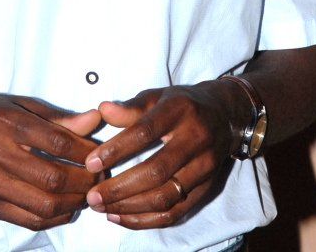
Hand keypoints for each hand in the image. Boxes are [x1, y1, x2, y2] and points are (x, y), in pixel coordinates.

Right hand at [0, 92, 101, 230]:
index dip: (86, 152)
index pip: (58, 142)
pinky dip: (54, 218)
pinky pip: (28, 220)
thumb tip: (95, 120)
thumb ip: (57, 118)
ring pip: (43, 205)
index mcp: (5, 122)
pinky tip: (66, 206)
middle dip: (85, 181)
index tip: (100, 154)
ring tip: (86, 193)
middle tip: (99, 177)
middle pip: (53, 178)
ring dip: (74, 203)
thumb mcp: (19, 104)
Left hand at [84, 81, 245, 229]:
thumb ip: (130, 106)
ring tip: (102, 208)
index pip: (145, 132)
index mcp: (180, 110)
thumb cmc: (181, 104)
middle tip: (92, 196)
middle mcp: (196, 138)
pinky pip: (176, 212)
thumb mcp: (157, 96)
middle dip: (120, 188)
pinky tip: (121, 216)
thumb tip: (102, 110)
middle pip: (156, 171)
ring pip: (166, 196)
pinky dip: (146, 220)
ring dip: (130, 207)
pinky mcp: (207, 188)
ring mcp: (204, 166)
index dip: (117, 149)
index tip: (91, 163)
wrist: (225, 115)